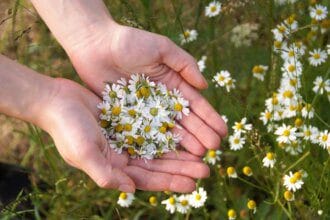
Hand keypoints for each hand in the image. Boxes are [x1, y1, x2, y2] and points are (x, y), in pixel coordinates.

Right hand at [43, 78, 209, 192]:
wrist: (56, 100)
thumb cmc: (67, 128)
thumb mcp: (83, 153)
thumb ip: (106, 174)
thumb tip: (131, 190)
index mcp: (114, 167)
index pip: (148, 179)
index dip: (170, 182)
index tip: (193, 183)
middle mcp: (123, 155)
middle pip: (158, 165)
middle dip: (182, 168)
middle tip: (206, 169)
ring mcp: (127, 137)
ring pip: (159, 147)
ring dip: (180, 151)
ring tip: (203, 153)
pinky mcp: (128, 120)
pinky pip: (153, 127)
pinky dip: (169, 131)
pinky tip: (184, 130)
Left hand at [67, 22, 227, 155]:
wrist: (95, 45)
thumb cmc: (130, 42)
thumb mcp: (162, 48)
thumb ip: (185, 64)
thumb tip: (205, 85)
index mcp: (172, 83)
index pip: (194, 104)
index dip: (209, 117)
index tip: (222, 131)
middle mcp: (161, 100)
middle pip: (184, 120)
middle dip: (200, 134)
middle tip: (213, 149)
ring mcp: (144, 111)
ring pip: (167, 130)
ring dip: (183, 142)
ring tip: (198, 155)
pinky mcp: (127, 117)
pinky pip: (145, 133)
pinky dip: (157, 144)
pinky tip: (169, 155)